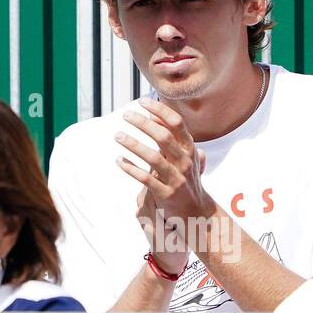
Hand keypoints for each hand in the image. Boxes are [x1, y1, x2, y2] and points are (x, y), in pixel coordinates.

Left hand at [115, 99, 213, 271]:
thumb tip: (155, 115)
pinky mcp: (166, 194)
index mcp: (190, 149)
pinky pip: (146, 179)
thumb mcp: (184, 156)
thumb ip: (171, 137)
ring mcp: (177, 178)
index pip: (176, 123)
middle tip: (125, 116)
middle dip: (143, 124)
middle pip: (163, 136)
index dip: (159, 110)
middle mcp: (185, 161)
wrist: (195, 211)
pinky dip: (131, 168)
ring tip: (117, 136)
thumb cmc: (186, 178)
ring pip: (153, 157)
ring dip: (133, 144)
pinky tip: (119, 160)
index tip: (142, 102)